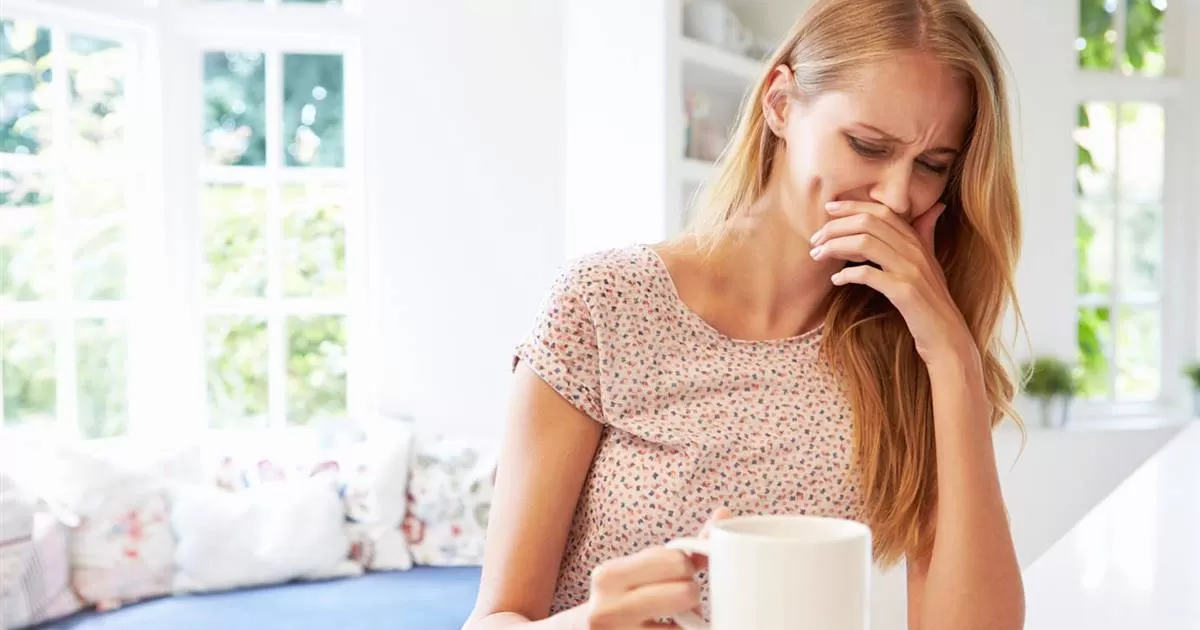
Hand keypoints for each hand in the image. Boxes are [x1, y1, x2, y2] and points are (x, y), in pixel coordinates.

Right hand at [583, 508, 730, 628]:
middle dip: (690, 593)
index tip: (678, 574)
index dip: (686, 567)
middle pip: (686, 592)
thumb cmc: (624, 596)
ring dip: (690, 619)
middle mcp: (608, 608)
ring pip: (687, 623)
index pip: (676, 561)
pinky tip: (674, 628)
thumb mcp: (641, 569)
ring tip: (678, 618)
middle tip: (680, 599)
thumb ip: (682, 549)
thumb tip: (724, 515)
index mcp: (609, 575)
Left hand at [809, 201, 972, 364]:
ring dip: (835, 247)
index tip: (828, 208)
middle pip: (868, 223)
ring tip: (818, 256)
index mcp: (917, 242)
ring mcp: (910, 270)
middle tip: (815, 240)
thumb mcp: (931, 264)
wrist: (947, 336)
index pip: (881, 212)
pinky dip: (847, 274)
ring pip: (865, 243)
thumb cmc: (931, 300)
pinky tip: (835, 280)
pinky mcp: (905, 292)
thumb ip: (926, 235)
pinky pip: (869, 274)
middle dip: (835, 227)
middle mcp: (915, 251)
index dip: (852, 206)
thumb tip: (934, 207)